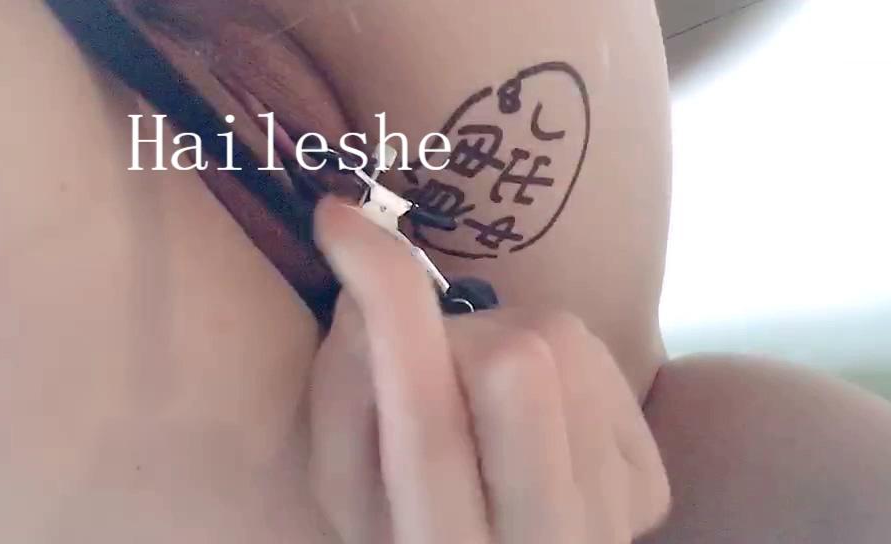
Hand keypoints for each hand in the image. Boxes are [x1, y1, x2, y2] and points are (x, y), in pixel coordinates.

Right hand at [309, 199, 669, 543]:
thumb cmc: (401, 529)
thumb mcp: (345, 486)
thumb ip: (342, 399)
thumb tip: (368, 293)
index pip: (426, 410)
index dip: (384, 292)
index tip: (339, 218)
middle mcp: (545, 540)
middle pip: (516, 361)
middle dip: (457, 334)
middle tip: (435, 365)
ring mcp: (612, 515)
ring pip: (564, 342)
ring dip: (502, 340)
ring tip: (478, 392)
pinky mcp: (649, 489)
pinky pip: (598, 358)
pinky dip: (549, 361)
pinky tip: (529, 409)